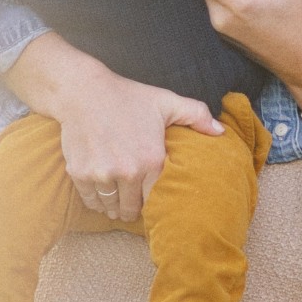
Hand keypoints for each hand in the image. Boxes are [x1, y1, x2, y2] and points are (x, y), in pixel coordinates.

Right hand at [6, 33, 220, 221]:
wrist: (83, 91)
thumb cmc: (127, 97)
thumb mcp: (165, 102)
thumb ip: (196, 116)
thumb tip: (221, 132)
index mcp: (152, 160)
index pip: (157, 200)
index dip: (155, 203)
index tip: (153, 202)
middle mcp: (128, 172)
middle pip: (132, 209)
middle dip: (134, 210)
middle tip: (134, 207)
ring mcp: (102, 174)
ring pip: (111, 208)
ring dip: (115, 208)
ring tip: (118, 204)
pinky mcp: (80, 174)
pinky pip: (91, 201)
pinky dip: (96, 202)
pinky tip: (101, 196)